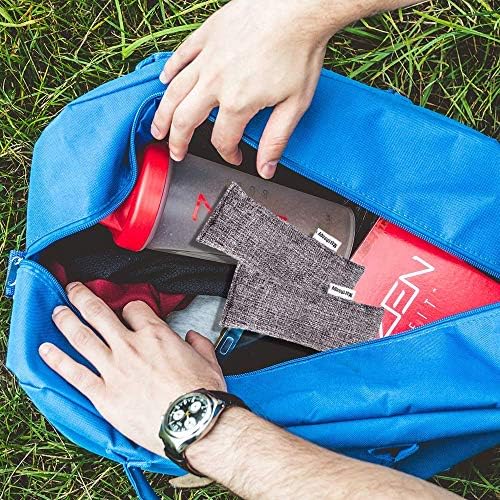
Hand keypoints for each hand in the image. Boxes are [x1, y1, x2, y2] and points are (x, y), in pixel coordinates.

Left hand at [38, 282, 225, 456]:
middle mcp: (130, 346)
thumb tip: (193, 337)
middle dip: (83, 298)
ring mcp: (114, 369)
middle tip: (73, 289)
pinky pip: (74, 373)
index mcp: (156, 335)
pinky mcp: (104, 395)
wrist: (193, 424)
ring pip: (82, 337)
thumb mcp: (208, 360)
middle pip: (99, 313)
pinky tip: (45, 350)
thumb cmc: (201, 394)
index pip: (134, 309)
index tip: (126, 312)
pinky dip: (57, 359)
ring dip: (66, 320)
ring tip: (56, 310)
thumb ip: (199, 343)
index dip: (129, 307)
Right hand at [151, 0, 338, 178]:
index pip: (222, 139)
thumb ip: (275, 140)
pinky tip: (164, 81)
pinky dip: (170, 70)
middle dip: (178, 142)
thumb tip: (266, 169)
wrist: (299, 6)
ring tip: (156, 128)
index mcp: (237, 102)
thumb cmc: (299, 50)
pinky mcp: (207, 34)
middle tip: (175, 152)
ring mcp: (207, 57)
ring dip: (162, 114)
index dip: (227, 154)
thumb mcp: (294, 104)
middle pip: (185, 120)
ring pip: (175, 91)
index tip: (233, 156)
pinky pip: (181, 55)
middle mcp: (215, 82)